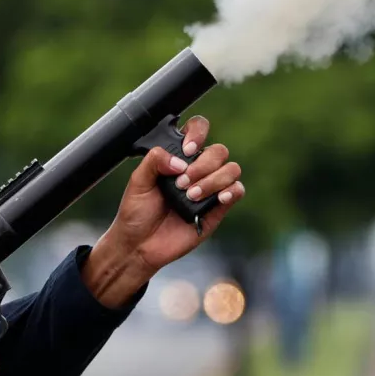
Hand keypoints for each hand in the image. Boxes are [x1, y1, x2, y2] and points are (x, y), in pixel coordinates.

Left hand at [83, 115, 243, 306]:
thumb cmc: (137, 212)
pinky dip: (231, 191)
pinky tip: (217, 198)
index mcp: (178, 157)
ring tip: (191, 196)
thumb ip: (154, 161)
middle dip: (203, 165)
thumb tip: (181, 161)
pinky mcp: (218, 208)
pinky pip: (237, 191)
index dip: (197, 133)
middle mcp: (197, 169)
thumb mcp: (137, 182)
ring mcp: (210, 188)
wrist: (139, 245)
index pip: (197, 130)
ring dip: (213, 180)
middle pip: (218, 150)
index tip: (187, 150)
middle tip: (182, 184)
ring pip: (231, 169)